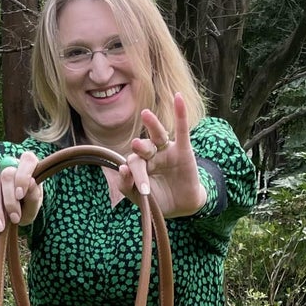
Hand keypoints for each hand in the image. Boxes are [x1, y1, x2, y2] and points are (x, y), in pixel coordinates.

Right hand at [0, 150, 41, 233]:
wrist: (12, 208)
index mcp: (28, 165)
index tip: (20, 195)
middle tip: (14, 220)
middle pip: (6, 176)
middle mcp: (10, 163)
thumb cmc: (26, 204)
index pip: (27, 161)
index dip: (23, 176)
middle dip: (9, 200)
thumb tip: (31, 184)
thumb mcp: (34, 204)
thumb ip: (34, 197)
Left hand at [117, 92, 205, 218]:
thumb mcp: (140, 197)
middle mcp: (152, 154)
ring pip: (158, 135)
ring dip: (152, 125)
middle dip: (140, 148)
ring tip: (146, 115)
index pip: (134, 164)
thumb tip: (121, 168)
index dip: (136, 175)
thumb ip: (127, 185)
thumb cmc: (159, 200)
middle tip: (136, 145)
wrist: (182, 207)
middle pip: (143, 147)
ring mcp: (167, 150)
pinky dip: (180, 113)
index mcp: (140, 164)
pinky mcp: (184, 150)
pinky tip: (178, 97)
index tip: (144, 191)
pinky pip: (182, 130)